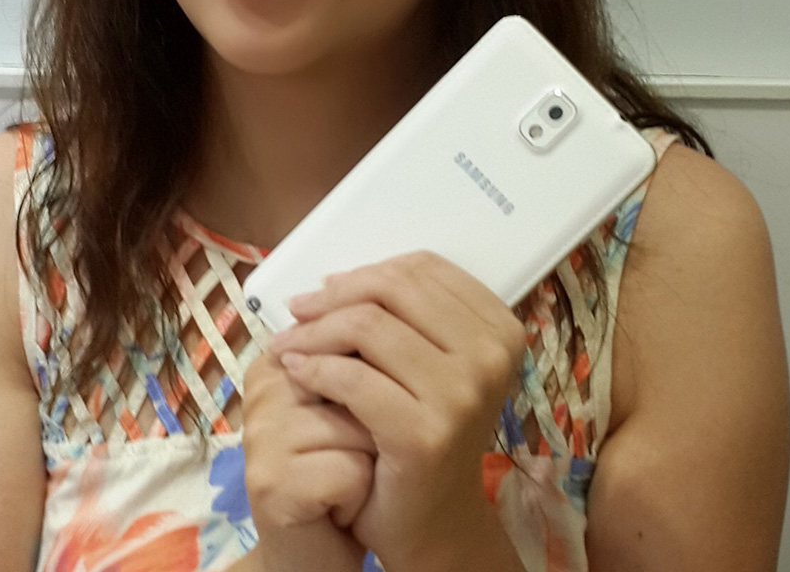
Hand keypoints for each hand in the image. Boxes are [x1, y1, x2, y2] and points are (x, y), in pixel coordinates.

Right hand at [241, 351, 375, 571]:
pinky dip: (362, 492)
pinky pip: (353, 470)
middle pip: (358, 378)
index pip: (347, 338)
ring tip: (348, 476)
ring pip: (361, 425)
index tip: (356, 414)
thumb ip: (355, 361)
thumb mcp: (349, 404)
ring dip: (373, 457)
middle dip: (376, 418)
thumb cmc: (341, 469)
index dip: (376, 379)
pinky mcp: (271, 483)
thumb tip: (381, 333)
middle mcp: (261, 388)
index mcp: (276, 359)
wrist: (315, 551)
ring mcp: (260, 435)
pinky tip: (342, 504)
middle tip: (353, 451)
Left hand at [268, 251, 526, 570]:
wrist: (433, 520)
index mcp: (499, 328)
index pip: (422, 268)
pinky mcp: (426, 433)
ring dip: (314, 330)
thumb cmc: (424, 429)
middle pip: (392, 289)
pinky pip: (351, 376)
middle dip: (335, 295)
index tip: (327, 287)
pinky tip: (296, 371)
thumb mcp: (428, 360)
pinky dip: (313, 368)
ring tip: (289, 342)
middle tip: (298, 310)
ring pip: (367, 326)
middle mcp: (490, 356)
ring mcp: (463, 395)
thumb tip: (334, 279)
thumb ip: (402, 314)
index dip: (366, 271)